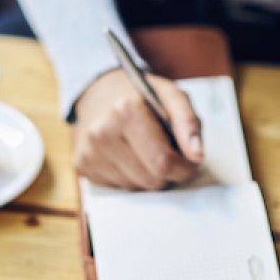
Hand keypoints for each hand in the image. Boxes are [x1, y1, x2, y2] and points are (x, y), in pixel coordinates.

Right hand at [72, 68, 203, 189]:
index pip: (164, 162)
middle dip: (167, 172)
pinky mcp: (82, 165)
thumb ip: (188, 123)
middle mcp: (103, 132)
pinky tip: (127, 155)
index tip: (189, 160)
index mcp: (126, 110)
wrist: (97, 91)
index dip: (185, 167)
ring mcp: (90, 151)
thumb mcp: (170, 95)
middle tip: (166, 152)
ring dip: (148, 175)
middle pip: (152, 180)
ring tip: (144, 150)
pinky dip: (130, 177)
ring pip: (137, 188)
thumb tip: (197, 156)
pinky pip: (119, 188)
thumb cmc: (138, 94)